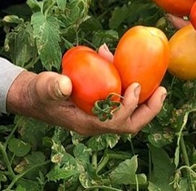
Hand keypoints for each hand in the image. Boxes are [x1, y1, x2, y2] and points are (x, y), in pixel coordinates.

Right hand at [6, 46, 167, 134]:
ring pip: (129, 115)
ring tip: (159, 85)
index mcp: (86, 123)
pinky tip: (132, 70)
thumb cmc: (38, 92)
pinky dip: (131, 90)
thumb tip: (66, 84)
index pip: (115, 123)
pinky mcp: (100, 106)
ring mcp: (100, 116)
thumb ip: (53, 86)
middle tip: (162, 90)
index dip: (129, 107)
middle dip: (149, 110)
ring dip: (145, 102)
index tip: (135, 86)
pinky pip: (122, 102)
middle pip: (130, 124)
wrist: (33, 96)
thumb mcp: (43, 87)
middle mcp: (97, 123)